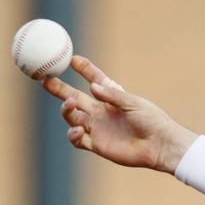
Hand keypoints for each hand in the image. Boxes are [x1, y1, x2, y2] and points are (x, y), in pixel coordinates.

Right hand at [41, 55, 198, 172]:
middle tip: (44, 79)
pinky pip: (77, 139)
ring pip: (72, 118)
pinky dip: (73, 133)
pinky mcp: (97, 145)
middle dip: (58, 88)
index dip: (84, 70)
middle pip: (74, 97)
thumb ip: (112, 96)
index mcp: (112, 98)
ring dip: (66, 110)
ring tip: (70, 103)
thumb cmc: (152, 121)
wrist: (160, 146)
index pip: (94, 80)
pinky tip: (78, 129)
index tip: (72, 59)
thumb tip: (91, 87)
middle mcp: (101, 112)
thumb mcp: (134, 103)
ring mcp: (97, 128)